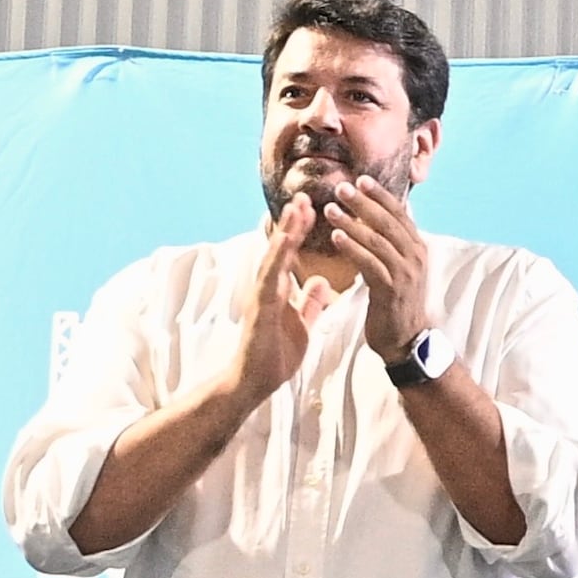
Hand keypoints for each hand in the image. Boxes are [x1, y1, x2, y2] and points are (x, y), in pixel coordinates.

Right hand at [217, 200, 327, 405]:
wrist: (255, 382)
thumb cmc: (275, 355)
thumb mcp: (302, 325)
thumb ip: (310, 303)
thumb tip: (322, 282)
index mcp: (278, 290)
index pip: (290, 254)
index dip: (300, 231)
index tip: (312, 207)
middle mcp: (267, 288)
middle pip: (280, 248)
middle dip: (291, 222)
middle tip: (305, 195)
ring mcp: (260, 296)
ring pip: (273, 257)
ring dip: (283, 232)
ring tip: (295, 209)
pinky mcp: (259, 308)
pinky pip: (269, 279)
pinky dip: (276, 258)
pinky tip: (284, 241)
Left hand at [316, 175, 435, 358]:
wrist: (407, 340)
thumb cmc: (397, 302)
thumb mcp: (400, 267)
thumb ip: (392, 242)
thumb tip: (382, 215)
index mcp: (417, 248)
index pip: (400, 213)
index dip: (380, 195)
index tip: (360, 179)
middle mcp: (415, 256)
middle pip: (388, 222)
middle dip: (364, 202)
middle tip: (341, 187)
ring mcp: (405, 273)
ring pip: (377, 240)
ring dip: (353, 222)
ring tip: (330, 209)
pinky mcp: (392, 290)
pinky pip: (370, 263)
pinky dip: (353, 248)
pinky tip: (336, 237)